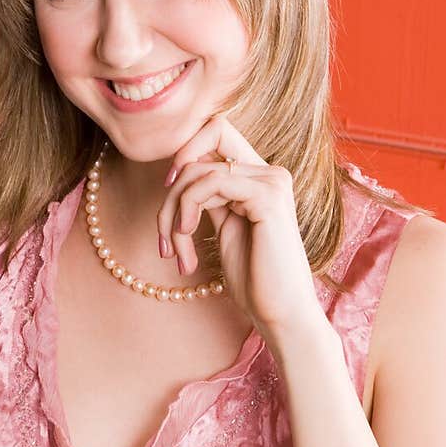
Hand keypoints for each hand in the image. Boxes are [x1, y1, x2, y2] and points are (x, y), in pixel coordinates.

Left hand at [157, 114, 324, 338]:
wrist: (280, 312)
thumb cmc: (254, 279)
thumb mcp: (225, 228)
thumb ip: (211, 197)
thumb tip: (181, 172)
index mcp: (261, 178)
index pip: (216, 134)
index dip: (185, 152)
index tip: (167, 191)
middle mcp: (270, 173)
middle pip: (201, 150)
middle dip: (172, 190)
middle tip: (165, 236)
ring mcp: (272, 182)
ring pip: (198, 171)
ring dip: (173, 212)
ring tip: (175, 250)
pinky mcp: (268, 197)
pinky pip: (210, 183)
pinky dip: (187, 209)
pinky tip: (185, 239)